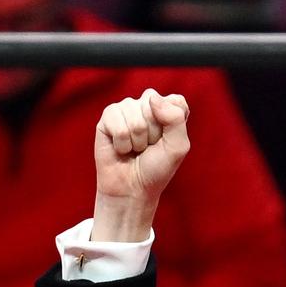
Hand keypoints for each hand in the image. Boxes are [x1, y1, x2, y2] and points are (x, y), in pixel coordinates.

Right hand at [91, 89, 190, 240]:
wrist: (133, 188)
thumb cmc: (157, 167)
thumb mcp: (178, 146)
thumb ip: (175, 118)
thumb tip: (152, 98)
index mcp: (168, 109)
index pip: (175, 101)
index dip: (173, 125)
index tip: (167, 141)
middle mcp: (147, 105)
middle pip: (153, 105)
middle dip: (153, 133)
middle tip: (149, 147)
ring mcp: (126, 109)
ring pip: (135, 115)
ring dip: (137, 140)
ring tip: (135, 149)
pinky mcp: (107, 118)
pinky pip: (117, 123)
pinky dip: (122, 142)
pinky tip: (121, 149)